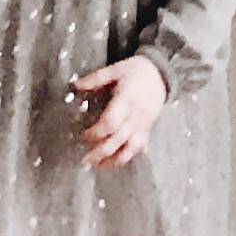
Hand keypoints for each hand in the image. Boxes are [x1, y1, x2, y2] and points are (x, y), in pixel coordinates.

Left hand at [73, 52, 168, 167]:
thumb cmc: (136, 70)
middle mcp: (135, 115)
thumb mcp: (115, 69)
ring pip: (130, 148)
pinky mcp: (148, 128)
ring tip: (99, 166)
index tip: (84, 136)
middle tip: (86, 160)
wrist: (161, 72)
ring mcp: (143, 124)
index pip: (111, 122)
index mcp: (126, 99)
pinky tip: (116, 161)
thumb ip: (95, 78)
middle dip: (101, 152)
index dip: (96, 133)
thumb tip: (75, 86)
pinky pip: (139, 147)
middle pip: (118, 139)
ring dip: (114, 160)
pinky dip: (127, 156)